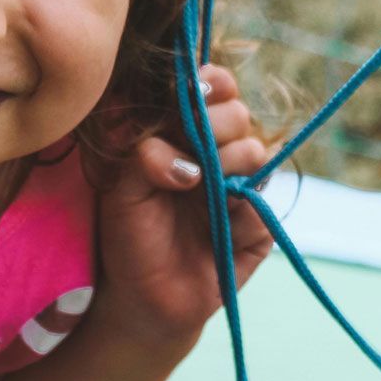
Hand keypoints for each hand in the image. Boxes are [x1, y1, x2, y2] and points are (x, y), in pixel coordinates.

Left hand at [92, 63, 273, 346]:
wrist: (144, 299)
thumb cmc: (129, 235)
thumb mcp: (121, 190)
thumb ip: (142, 155)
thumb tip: (172, 151)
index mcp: (184, 133)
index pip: (212, 87)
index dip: (210, 82)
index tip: (193, 92)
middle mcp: (217, 153)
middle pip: (237, 113)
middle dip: (214, 124)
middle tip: (191, 146)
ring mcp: (241, 186)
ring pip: (254, 151)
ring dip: (225, 162)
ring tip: (196, 187)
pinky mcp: (258, 225)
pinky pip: (260, 204)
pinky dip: (236, 211)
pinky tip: (216, 227)